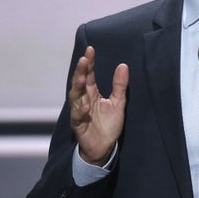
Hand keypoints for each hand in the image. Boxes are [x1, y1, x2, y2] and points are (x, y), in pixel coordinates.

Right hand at [69, 46, 128, 165]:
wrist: (104, 147)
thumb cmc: (108, 124)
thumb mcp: (118, 102)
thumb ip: (120, 85)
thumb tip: (123, 65)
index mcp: (92, 93)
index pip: (89, 75)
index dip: (89, 63)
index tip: (90, 50)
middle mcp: (84, 100)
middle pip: (79, 83)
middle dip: (80, 71)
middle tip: (84, 60)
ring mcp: (79, 112)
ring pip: (75, 97)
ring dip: (77, 88)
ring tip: (82, 78)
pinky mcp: (78, 125)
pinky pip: (78, 116)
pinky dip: (81, 111)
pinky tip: (86, 107)